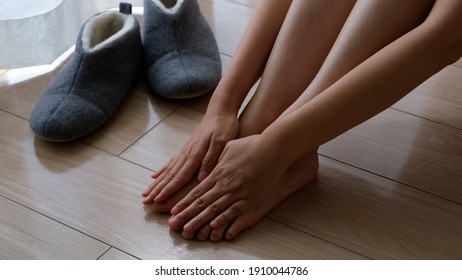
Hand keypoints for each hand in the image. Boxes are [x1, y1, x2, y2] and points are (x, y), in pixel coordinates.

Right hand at [142, 109, 238, 204]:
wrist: (220, 110)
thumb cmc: (224, 125)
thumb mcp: (222, 142)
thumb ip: (211, 159)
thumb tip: (201, 178)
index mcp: (196, 154)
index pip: (180, 176)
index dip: (169, 189)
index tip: (158, 200)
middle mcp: (187, 153)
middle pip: (170, 175)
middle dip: (158, 189)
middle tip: (146, 201)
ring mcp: (186, 150)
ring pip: (169, 170)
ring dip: (157, 183)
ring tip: (146, 193)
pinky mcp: (187, 148)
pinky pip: (172, 162)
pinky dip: (162, 170)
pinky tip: (154, 176)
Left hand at [168, 134, 289, 237]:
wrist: (274, 149)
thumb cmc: (253, 145)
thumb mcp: (230, 147)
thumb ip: (218, 158)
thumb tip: (211, 165)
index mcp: (219, 172)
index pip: (197, 191)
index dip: (185, 202)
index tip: (174, 211)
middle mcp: (225, 184)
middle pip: (202, 203)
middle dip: (186, 215)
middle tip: (174, 225)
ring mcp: (238, 192)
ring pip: (214, 210)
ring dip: (200, 221)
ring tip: (188, 230)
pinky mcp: (251, 198)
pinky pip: (234, 212)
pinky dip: (222, 220)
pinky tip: (213, 227)